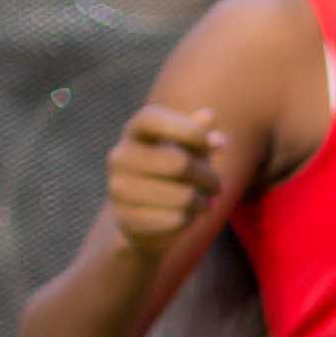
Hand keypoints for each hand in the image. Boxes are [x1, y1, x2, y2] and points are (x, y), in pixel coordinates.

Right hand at [101, 105, 232, 262]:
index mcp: (134, 132)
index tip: (211, 144)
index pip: (151, 118)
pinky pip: (175, 220)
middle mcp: (120, 157)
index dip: (187, 129)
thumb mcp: (187, 148)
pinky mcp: (125, 218)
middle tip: (217, 186)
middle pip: (179, 163)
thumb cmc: (171, 172)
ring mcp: (118, 188)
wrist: (141, 214)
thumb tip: (209, 116)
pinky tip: (185, 216)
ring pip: (182, 196)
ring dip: (202, 202)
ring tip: (202, 202)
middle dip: (209, 177)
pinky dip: (189, 219)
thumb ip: (198, 131)